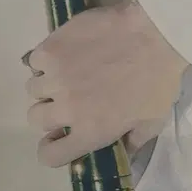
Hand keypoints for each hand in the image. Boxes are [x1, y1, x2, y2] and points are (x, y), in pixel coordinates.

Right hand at [25, 0, 187, 167]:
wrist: (154, 35)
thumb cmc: (158, 82)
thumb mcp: (152, 123)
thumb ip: (132, 143)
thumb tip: (122, 154)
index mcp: (89, 132)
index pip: (49, 155)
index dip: (50, 149)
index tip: (58, 137)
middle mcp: (66, 109)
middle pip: (34, 119)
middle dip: (47, 113)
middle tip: (65, 100)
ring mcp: (55, 77)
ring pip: (32, 88)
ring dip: (46, 85)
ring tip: (64, 74)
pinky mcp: (51, 48)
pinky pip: (35, 61)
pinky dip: (45, 60)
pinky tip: (63, 54)